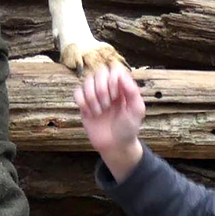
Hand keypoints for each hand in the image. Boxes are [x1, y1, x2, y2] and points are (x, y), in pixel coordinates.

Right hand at [74, 63, 144, 181]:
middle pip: (99, 72)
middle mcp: (108, 88)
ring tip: (99, 112)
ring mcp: (95, 95)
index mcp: (122, 87)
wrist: (115, 146)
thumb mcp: (137, 110)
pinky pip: (77, 93)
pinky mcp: (84, 105)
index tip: (116, 96)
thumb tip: (121, 75)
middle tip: (108, 105)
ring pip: (87, 81)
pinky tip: (90, 114)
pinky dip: (82, 102)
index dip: (112, 80)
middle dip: (102, 89)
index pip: (114, 70)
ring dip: (92, 97)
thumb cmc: (128, 128)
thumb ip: (132, 91)